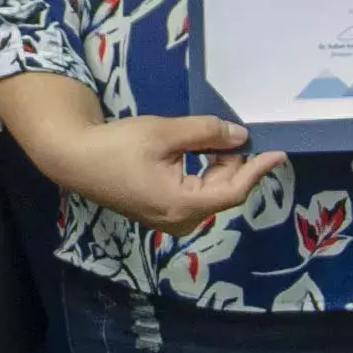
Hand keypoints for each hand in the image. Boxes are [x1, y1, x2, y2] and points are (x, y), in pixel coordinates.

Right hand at [24, 104, 285, 235]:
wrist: (74, 158)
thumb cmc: (117, 146)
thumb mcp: (165, 133)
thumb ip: (206, 134)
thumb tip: (240, 136)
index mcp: (182, 205)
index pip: (233, 191)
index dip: (258, 171)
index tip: (278, 153)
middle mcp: (179, 220)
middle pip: (222, 193)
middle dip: (234, 164)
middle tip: (234, 133)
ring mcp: (168, 220)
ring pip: (209, 194)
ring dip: (218, 168)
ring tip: (217, 140)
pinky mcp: (159, 212)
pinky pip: (193, 195)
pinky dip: (203, 175)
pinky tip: (200, 154)